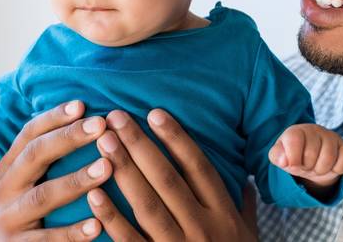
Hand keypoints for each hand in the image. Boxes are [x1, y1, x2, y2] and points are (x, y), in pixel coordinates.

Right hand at [0, 100, 111, 241]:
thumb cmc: (14, 217)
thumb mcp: (16, 186)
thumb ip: (39, 162)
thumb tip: (80, 124)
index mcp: (7, 170)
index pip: (28, 135)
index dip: (53, 118)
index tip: (82, 104)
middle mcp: (3, 190)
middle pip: (35, 156)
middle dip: (68, 138)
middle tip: (101, 125)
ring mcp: (6, 220)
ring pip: (43, 196)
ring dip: (77, 180)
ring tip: (107, 167)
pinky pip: (46, 240)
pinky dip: (72, 233)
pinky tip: (97, 225)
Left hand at [87, 109, 257, 241]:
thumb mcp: (248, 235)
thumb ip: (244, 205)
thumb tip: (248, 178)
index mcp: (222, 214)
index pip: (198, 167)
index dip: (177, 139)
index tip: (154, 112)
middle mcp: (201, 227)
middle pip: (167, 179)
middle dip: (140, 145)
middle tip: (115, 117)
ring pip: (147, 204)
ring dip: (123, 171)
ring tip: (103, 143)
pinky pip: (130, 241)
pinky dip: (111, 218)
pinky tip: (93, 194)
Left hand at [268, 124, 342, 189]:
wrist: (311, 159)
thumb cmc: (293, 156)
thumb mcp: (280, 156)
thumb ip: (277, 156)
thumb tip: (284, 161)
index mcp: (296, 131)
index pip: (294, 141)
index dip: (293, 158)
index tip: (292, 164)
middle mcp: (315, 130)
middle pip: (311, 153)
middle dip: (306, 166)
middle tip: (305, 165)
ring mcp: (331, 137)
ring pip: (328, 159)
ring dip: (320, 170)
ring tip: (316, 166)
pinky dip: (336, 170)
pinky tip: (329, 166)